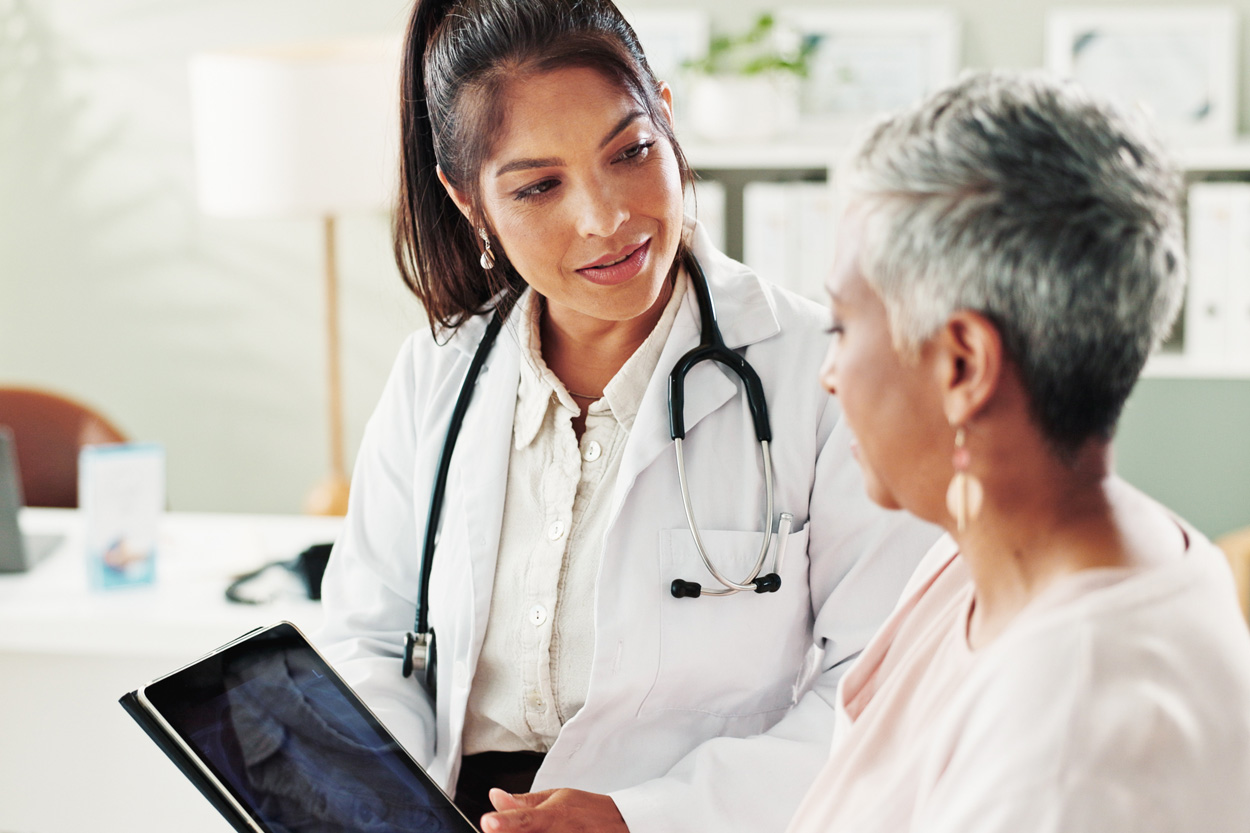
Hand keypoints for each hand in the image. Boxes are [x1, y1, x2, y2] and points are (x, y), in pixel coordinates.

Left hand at [479, 787, 627, 832]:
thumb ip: (523, 803)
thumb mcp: (557, 797)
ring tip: (545, 828)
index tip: (488, 822)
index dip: (504, 823)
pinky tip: (548, 832)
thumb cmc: (587, 811)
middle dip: (508, 831)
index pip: (524, 821)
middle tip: (505, 827)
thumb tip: (495, 797)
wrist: (619, 826)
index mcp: (553, 818)